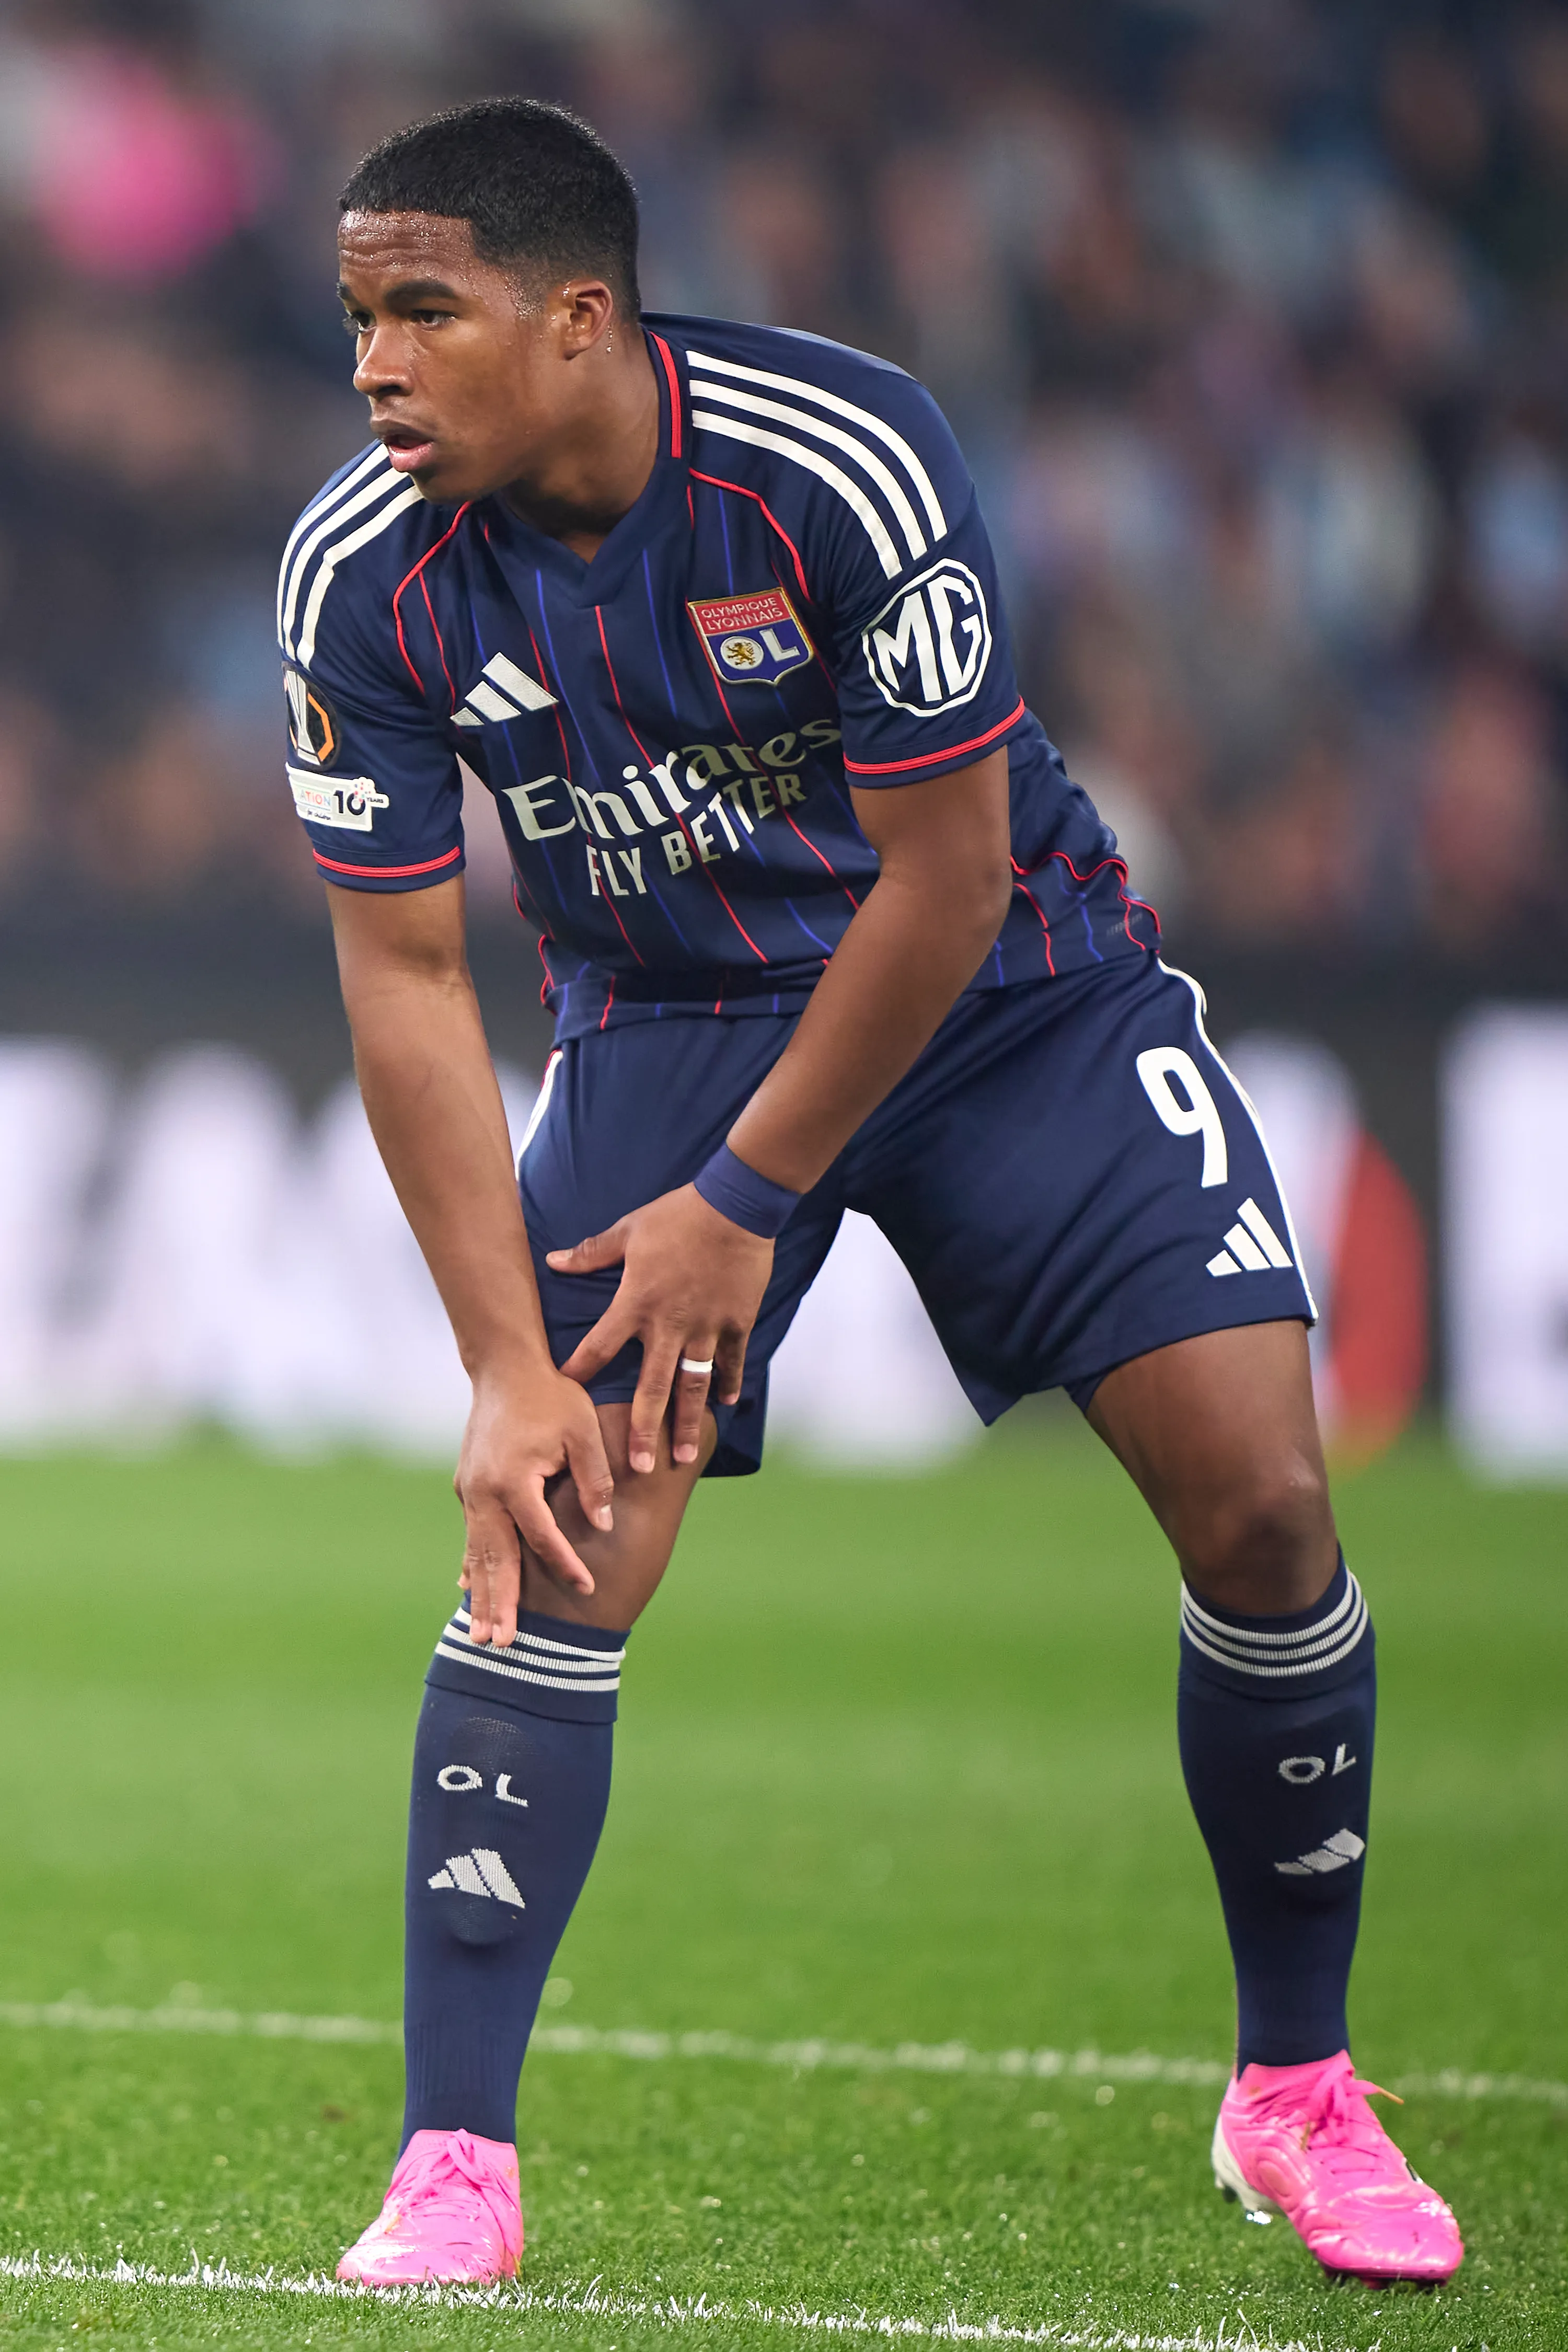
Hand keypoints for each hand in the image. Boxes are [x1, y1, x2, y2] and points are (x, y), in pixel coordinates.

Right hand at [455, 1361, 614, 1646]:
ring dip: (481, 1595)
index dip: (566, 1563)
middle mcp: (485, 1491)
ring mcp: (471, 1491)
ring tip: (480, 1636)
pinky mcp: (468, 1487)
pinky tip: (468, 1591)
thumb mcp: (583, 1431)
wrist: (504, 1368)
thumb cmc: (551, 1396)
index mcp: (515, 1479)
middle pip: (496, 1558)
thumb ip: (594, 1479)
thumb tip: (602, 1525)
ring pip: (478, 1553)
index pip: (543, 1535)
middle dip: (500, 1603)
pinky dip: (473, 1566)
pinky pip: (472, 1536)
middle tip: (501, 1645)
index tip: (587, 1589)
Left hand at [548, 1183, 773, 1472]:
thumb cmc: (678, 1215)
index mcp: (637, 1303)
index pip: (599, 1346)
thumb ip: (592, 1253)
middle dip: (642, 1429)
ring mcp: (707, 1327)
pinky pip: (731, 1361)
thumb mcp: (629, 1229)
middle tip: (637, 1466)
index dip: (581, 1371)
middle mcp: (670, 1324)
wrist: (735, 1205)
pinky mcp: (737, 1322)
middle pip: (652, 1387)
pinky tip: (725, 1405)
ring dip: (687, 1424)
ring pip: (694, 1387)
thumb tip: (553, 1261)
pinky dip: (729, 1383)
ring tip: (682, 1456)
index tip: (566, 1398)